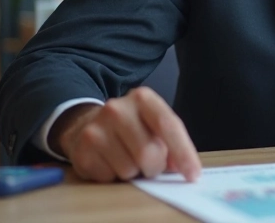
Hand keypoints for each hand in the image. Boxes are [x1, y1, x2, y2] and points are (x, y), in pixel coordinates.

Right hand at [49, 86, 200, 182]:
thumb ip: (171, 141)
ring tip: (127, 159)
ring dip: (134, 172)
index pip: (168, 125)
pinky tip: (110, 162)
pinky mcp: (81, 151)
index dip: (183, 152)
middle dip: (155, 167)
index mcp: (143, 98)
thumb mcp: (153, 123)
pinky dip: (114, 177)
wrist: (85, 124)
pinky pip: (108, 178)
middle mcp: (117, 109)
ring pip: (129, 169)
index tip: (193, 174)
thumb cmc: (130, 127)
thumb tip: (184, 168)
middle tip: (151, 165)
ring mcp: (96, 129)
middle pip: (148, 153)